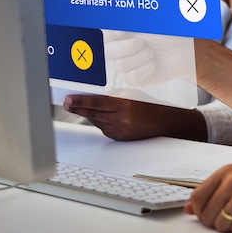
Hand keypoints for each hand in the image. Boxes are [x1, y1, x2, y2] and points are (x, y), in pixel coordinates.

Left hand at [63, 95, 205, 141]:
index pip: (97, 102)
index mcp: (124, 105)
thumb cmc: (150, 105)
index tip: (68, 99)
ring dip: (87, 114)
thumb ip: (112, 96)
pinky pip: (103, 128)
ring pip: (96, 121)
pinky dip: (98, 121)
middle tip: (66, 103)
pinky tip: (96, 115)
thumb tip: (92, 98)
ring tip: (76, 106)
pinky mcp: (119, 138)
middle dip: (78, 108)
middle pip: (93, 113)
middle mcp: (121, 119)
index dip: (80, 101)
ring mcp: (119, 130)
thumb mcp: (132, 94)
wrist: (166, 123)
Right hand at [105, 31, 194, 88]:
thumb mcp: (142, 25)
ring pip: (120, 65)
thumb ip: (122, 26)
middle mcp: (120, 50)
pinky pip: (131, 77)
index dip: (110, 36)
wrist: (183, 49)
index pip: (102, 37)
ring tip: (152, 53)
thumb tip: (108, 32)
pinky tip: (154, 64)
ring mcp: (127, 65)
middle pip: (106, 52)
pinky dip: (146, 68)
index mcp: (119, 34)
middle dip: (127, 47)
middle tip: (141, 43)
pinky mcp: (136, 79)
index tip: (122, 32)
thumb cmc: (165, 34)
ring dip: (141, 57)